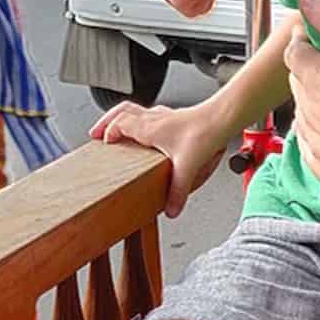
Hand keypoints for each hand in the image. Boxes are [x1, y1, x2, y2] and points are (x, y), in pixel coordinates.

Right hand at [90, 101, 223, 217]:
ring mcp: (164, 115)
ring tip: (117, 130)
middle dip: (106, 121)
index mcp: (149, 128)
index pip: (119, 124)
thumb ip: (177, 190)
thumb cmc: (205, 133)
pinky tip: (149, 131)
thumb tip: (171, 209)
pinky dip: (140, 120)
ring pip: (134, 110)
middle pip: (121, 111)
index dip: (108, 132)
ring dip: (122, 118)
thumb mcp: (187, 166)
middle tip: (97, 132)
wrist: (222, 117)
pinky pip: (149, 114)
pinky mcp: (174, 116)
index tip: (104, 143)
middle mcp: (154, 118)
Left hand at [285, 0, 319, 214]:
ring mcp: (313, 143)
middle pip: (299, 82)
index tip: (312, 34)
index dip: (303, 40)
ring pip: (306, 116)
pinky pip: (315, 148)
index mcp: (311, 78)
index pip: (294, 51)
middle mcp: (305, 110)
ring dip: (315, 105)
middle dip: (309, 70)